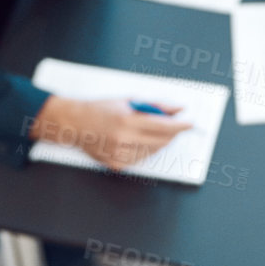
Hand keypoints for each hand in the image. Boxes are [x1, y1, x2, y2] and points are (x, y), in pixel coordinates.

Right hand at [29, 96, 190, 169]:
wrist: (74, 124)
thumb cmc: (101, 108)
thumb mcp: (129, 100)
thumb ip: (155, 105)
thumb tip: (178, 109)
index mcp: (126, 120)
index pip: (163, 126)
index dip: (179, 126)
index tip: (189, 123)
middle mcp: (123, 139)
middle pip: (161, 141)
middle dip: (172, 134)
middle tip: (176, 125)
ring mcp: (119, 155)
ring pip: (153, 152)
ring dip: (159, 142)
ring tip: (151, 130)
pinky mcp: (116, 165)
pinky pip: (141, 159)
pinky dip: (146, 150)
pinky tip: (138, 140)